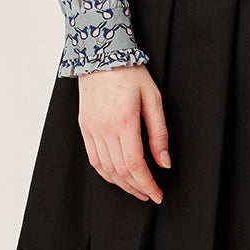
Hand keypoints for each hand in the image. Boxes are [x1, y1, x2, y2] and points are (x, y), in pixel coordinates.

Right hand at [77, 65, 171, 202]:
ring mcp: (92, 129)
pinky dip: (106, 173)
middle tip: (150, 193)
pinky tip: (117, 176)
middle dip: (137, 187)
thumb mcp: (153, 98)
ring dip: (122, 184)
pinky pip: (93, 159)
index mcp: (124, 121)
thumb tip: (164, 161)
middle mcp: (104, 129)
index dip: (147, 183)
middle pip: (120, 171)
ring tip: (136, 188)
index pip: (135, 165)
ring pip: (105, 169)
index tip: (157, 193)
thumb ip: (160, 133)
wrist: (101, 55)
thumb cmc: (130, 73)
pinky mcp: (84, 127)